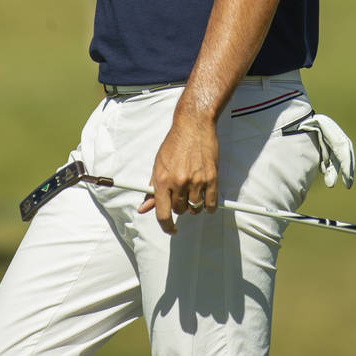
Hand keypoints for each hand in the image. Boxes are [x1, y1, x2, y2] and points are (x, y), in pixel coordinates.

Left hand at [139, 108, 218, 234]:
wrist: (193, 126)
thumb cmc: (175, 143)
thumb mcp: (158, 165)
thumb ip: (152, 189)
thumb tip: (144, 207)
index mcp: (162, 180)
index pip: (162, 213)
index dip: (166, 226)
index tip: (170, 229)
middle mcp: (178, 182)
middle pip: (179, 210)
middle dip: (179, 206)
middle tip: (180, 194)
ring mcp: (196, 181)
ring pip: (195, 208)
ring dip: (193, 205)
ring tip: (193, 192)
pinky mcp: (211, 178)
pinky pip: (210, 204)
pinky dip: (208, 206)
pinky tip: (206, 199)